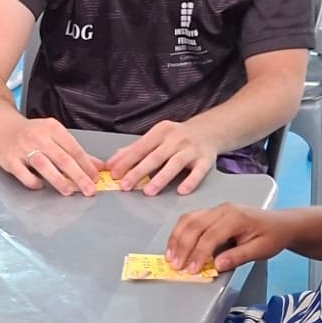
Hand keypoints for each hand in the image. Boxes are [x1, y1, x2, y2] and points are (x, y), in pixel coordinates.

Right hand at [0, 112, 100, 195]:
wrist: (3, 126)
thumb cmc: (32, 133)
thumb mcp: (54, 136)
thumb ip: (75, 151)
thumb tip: (97, 166)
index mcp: (53, 128)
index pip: (74, 149)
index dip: (86, 165)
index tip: (95, 178)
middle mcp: (38, 137)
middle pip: (62, 158)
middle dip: (78, 176)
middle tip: (89, 189)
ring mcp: (23, 148)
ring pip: (44, 165)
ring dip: (58, 180)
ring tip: (69, 191)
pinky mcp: (10, 160)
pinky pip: (24, 174)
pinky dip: (33, 181)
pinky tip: (41, 186)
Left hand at [107, 118, 223, 196]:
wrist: (209, 130)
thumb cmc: (177, 137)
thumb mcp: (156, 138)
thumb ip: (134, 150)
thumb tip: (112, 162)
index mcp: (161, 131)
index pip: (141, 147)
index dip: (126, 161)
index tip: (114, 174)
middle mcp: (176, 138)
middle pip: (155, 157)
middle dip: (139, 171)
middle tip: (125, 186)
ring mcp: (192, 149)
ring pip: (175, 164)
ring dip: (161, 178)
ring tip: (148, 192)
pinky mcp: (206, 159)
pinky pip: (198, 172)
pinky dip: (190, 181)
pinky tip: (181, 191)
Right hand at [167, 203, 291, 274]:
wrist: (281, 224)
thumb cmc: (272, 237)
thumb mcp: (260, 250)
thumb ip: (238, 257)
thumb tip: (216, 266)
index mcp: (236, 218)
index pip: (210, 236)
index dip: (198, 254)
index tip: (191, 270)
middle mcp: (223, 210)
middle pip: (195, 225)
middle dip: (182, 246)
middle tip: (175, 266)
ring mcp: (216, 209)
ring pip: (189, 220)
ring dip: (176, 238)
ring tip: (170, 257)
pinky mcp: (212, 213)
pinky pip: (191, 219)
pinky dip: (180, 232)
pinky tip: (175, 245)